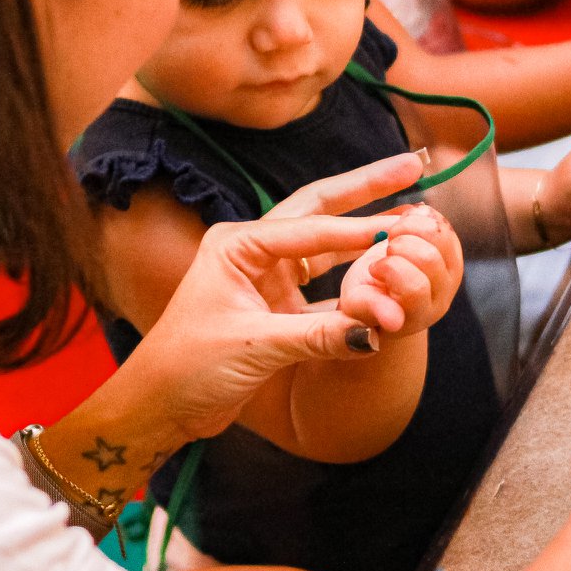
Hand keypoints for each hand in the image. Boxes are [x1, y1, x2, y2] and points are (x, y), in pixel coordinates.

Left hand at [134, 154, 458, 440]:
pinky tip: (386, 260)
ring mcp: (264, 274)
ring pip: (325, 241)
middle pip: (319, 209)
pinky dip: (356, 273)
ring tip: (408, 205)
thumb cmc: (187, 367)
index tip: (402, 226)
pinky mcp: (275, 304)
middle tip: (411, 165)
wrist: (158, 405)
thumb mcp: (254, 346)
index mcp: (237, 245)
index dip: (359, 229)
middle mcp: (252, 250)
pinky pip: (325, 281)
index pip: (310, 230)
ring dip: (364, 225)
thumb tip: (378, 332)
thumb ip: (318, 335)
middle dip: (365, 188)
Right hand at [337, 203, 463, 336]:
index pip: (415, 288)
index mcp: (416, 315)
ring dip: (411, 227)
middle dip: (400, 246)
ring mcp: (451, 271)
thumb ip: (371, 308)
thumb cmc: (366, 296)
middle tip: (386, 250)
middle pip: (429, 259)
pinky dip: (419, 216)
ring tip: (393, 234)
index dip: (391, 269)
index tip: (375, 268)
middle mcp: (440, 295)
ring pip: (441, 237)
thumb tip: (393, 321)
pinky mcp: (452, 248)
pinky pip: (443, 223)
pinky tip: (402, 223)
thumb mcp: (357, 303)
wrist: (381, 283)